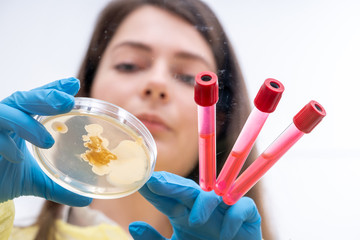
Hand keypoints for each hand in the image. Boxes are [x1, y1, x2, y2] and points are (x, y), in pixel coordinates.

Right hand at [0, 77, 90, 205]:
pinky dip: (2, 144)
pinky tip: (16, 157)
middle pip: (24, 98)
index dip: (54, 88)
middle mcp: (5, 119)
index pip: (39, 100)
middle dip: (45, 96)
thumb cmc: (4, 177)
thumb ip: (59, 187)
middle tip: (67, 101)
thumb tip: (86, 199)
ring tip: (47, 141)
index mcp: (21, 121)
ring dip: (26, 124)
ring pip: (5, 112)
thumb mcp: (36, 181)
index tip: (73, 84)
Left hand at [129, 171, 260, 239]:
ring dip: (204, 204)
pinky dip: (234, 218)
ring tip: (194, 221)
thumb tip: (133, 225)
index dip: (155, 190)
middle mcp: (202, 207)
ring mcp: (224, 209)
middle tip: (155, 181)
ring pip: (214, 195)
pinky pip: (242, 207)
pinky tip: (225, 234)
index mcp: (185, 212)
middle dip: (172, 185)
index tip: (141, 182)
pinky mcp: (247, 215)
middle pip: (187, 191)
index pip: (168, 197)